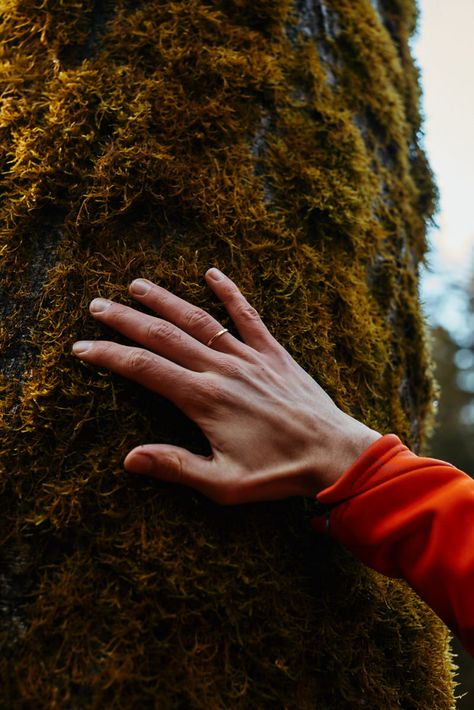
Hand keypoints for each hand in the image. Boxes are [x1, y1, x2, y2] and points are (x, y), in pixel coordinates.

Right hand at [72, 268, 380, 503]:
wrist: (332, 453)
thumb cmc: (277, 472)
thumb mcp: (223, 483)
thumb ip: (176, 467)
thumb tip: (129, 459)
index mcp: (204, 400)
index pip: (144, 369)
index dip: (109, 356)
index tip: (82, 347)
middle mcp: (221, 370)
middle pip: (164, 336)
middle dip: (126, 320)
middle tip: (97, 305)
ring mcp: (248, 357)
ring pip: (199, 320)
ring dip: (165, 300)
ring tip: (137, 284)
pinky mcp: (273, 353)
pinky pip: (248, 315)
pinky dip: (230, 292)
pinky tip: (213, 273)